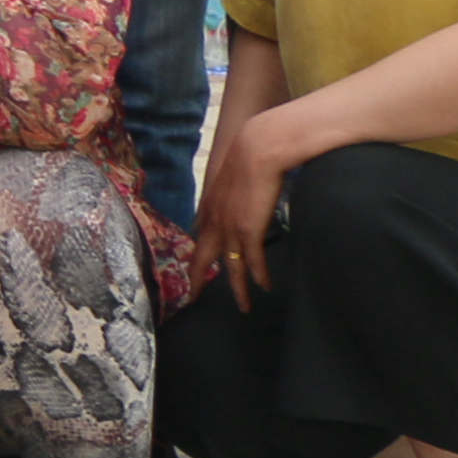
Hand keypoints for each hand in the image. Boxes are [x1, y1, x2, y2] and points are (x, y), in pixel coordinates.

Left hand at [195, 119, 288, 306]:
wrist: (257, 150)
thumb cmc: (248, 161)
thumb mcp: (230, 184)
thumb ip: (228, 200)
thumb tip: (235, 208)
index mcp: (208, 210)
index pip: (197, 240)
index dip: (194, 258)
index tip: (192, 273)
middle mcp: (214, 222)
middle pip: (202, 260)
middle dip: (198, 282)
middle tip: (194, 300)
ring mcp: (230, 228)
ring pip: (231, 268)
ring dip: (238, 290)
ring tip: (244, 307)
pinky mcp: (249, 230)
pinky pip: (253, 261)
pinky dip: (259, 276)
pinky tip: (265, 286)